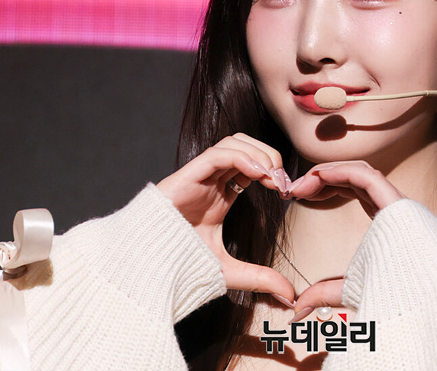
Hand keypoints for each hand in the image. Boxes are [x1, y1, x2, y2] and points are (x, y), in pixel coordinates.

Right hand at [156, 133, 294, 305]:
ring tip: (271, 177)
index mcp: (220, 194)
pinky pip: (217, 154)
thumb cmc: (179, 265)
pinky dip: (241, 157)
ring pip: (233, 142)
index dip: (272, 170)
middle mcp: (211, 181)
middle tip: (281, 181)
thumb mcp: (229, 271)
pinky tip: (257, 174)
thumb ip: (259, 278)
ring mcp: (199, 177)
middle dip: (269, 155)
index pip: (252, 164)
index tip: (286, 191)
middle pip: (245, 145)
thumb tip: (290, 293)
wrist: (146, 266)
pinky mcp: (187, 176)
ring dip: (258, 153)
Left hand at [286, 161, 404, 313]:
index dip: (324, 185)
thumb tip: (298, 306)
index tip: (297, 194)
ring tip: (302, 184)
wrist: (419, 300)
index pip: (351, 187)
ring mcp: (395, 201)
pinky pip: (367, 175)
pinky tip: (320, 176)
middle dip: (321, 177)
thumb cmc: (395, 295)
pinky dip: (342, 171)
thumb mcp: (350, 289)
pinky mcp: (397, 202)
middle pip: (352, 176)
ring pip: (359, 170)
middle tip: (293, 188)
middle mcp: (390, 205)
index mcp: (382, 218)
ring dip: (327, 171)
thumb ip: (324, 293)